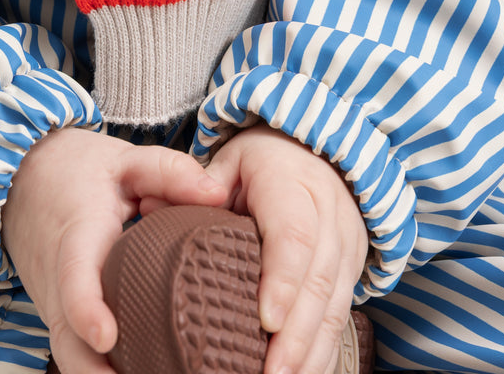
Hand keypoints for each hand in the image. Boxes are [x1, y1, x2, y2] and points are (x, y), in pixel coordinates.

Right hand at [2, 127, 227, 373]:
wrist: (23, 179)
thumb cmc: (78, 170)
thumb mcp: (124, 160)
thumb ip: (170, 173)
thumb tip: (216, 195)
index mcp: (77, 234)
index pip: (74, 275)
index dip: (86, 308)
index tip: (106, 338)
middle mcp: (58, 278)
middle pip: (66, 338)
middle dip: (93, 373)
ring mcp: (54, 303)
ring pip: (69, 353)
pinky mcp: (60, 316)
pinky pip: (74, 351)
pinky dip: (98, 371)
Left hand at [197, 124, 366, 373]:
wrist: (316, 152)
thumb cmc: (263, 161)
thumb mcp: (231, 160)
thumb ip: (197, 184)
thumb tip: (151, 209)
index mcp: (292, 185)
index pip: (294, 235)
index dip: (282, 279)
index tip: (266, 321)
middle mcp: (328, 216)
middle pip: (318, 281)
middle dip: (296, 335)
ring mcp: (346, 245)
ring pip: (335, 305)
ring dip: (311, 352)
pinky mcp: (352, 269)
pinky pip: (342, 316)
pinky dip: (324, 351)